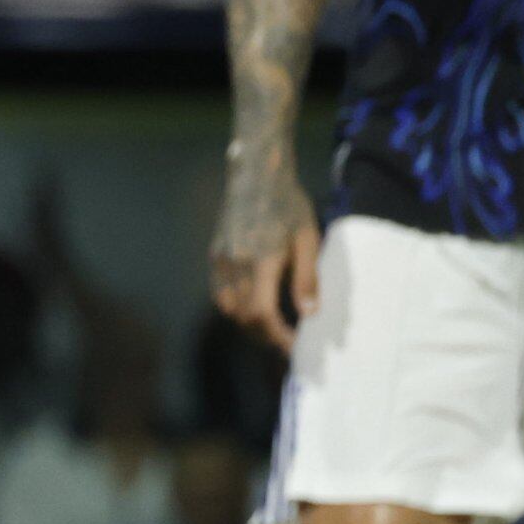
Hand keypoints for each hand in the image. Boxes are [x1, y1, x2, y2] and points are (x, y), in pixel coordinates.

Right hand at [209, 156, 322, 353]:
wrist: (256, 176)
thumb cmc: (289, 204)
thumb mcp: (308, 239)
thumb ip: (307, 278)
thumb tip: (309, 314)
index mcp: (260, 262)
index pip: (263, 314)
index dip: (279, 337)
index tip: (297, 347)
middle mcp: (234, 266)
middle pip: (244, 318)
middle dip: (266, 336)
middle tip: (290, 344)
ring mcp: (220, 261)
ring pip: (228, 309)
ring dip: (249, 325)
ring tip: (273, 330)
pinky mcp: (215, 256)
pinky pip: (220, 294)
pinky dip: (236, 308)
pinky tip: (253, 308)